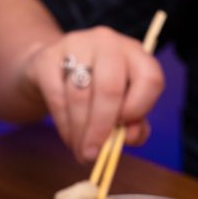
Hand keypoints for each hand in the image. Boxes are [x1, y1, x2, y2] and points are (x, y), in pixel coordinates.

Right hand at [20, 26, 164, 162]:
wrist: (49, 69)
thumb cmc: (92, 91)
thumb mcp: (119, 104)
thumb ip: (133, 123)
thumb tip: (130, 137)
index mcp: (134, 54)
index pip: (150, 78)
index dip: (140, 109)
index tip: (125, 133)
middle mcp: (108, 42)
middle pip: (110, 89)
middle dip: (101, 129)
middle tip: (93, 155)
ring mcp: (76, 45)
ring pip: (80, 96)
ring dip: (80, 132)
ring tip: (81, 152)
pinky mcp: (47, 57)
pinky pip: (57, 98)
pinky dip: (64, 125)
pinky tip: (68, 138)